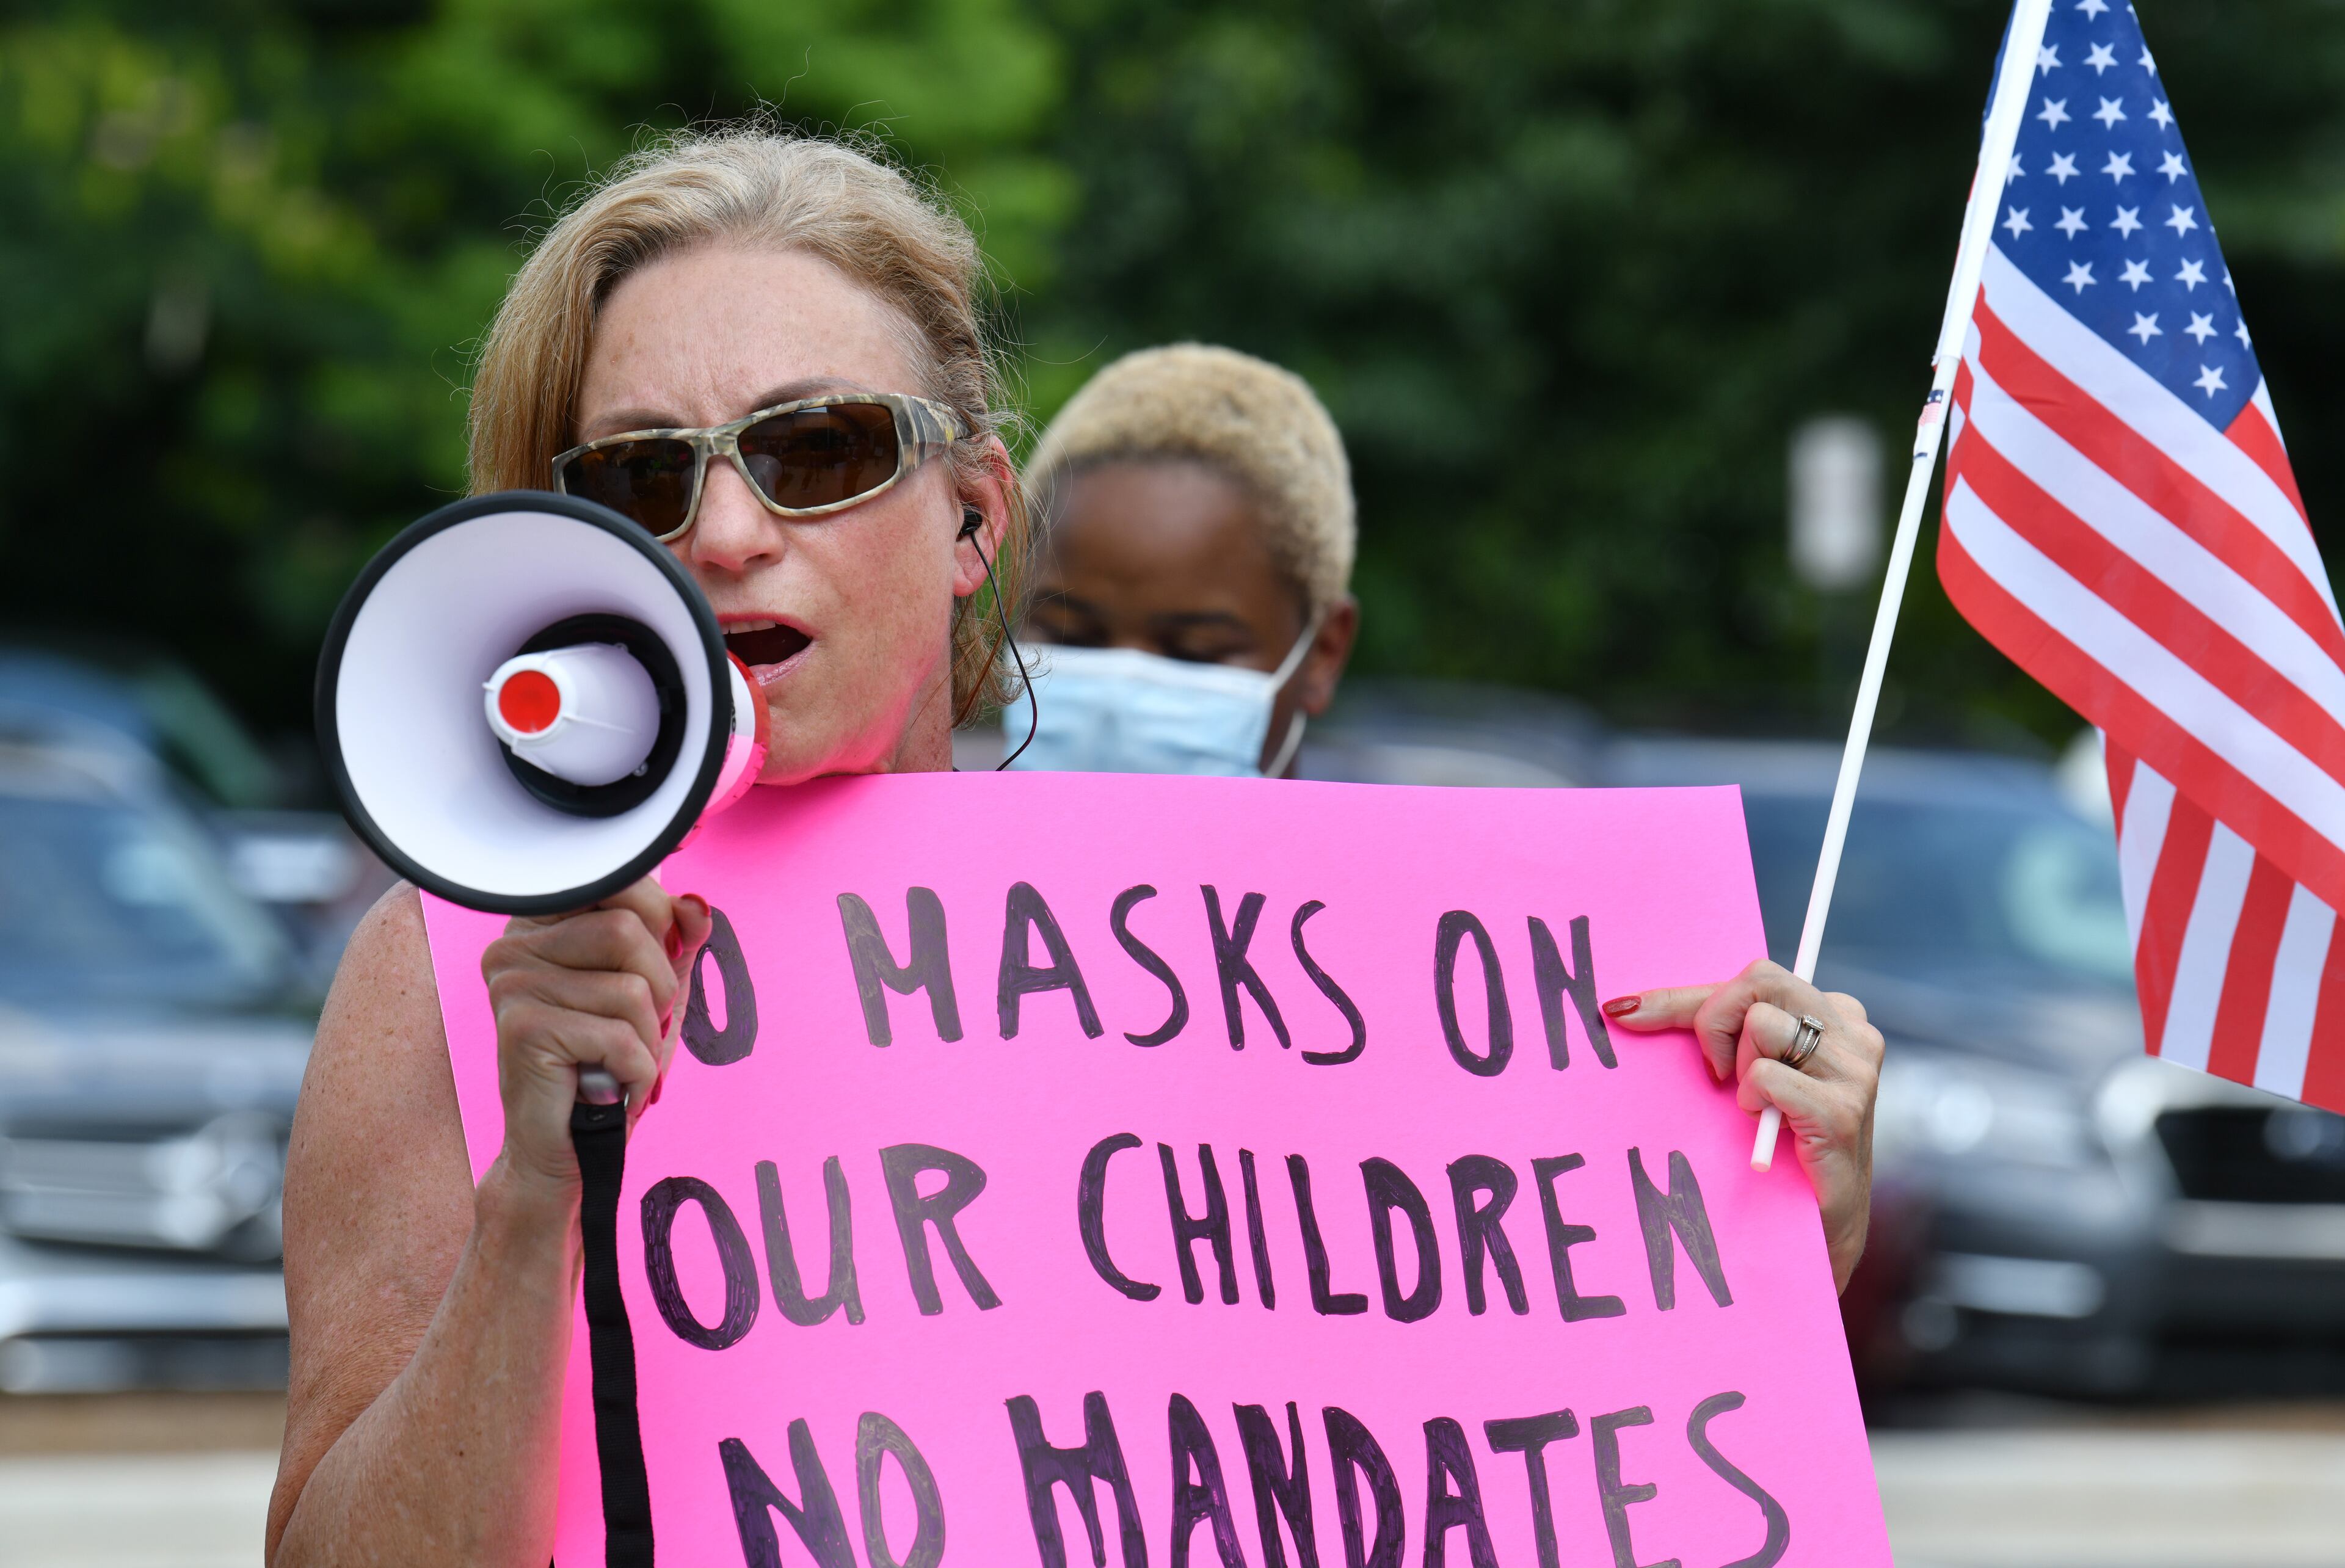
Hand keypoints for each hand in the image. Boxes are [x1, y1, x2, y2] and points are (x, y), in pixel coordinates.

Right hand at [480, 877, 710, 1196]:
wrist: (569, 1148)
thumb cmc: (608, 1064)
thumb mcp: (657, 993)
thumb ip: (678, 942)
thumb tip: (695, 905)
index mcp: (543, 923)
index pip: (620, 883)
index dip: (661, 926)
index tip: (659, 967)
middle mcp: (515, 945)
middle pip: (629, 929)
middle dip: (661, 987)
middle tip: (640, 1028)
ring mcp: (513, 984)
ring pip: (631, 987)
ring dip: (648, 1037)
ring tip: (621, 1061)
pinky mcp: (523, 1029)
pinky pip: (621, 1036)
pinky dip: (637, 1070)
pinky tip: (613, 1085)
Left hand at [1603, 959, 1882, 1292]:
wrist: (1822, 1228)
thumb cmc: (1778, 1145)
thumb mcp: (1749, 1072)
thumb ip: (1717, 1031)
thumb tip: (1624, 1005)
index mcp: (1836, 1013)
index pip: (1755, 976)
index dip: (1685, 995)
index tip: (1626, 1010)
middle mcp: (1855, 1033)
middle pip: (1759, 981)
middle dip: (1713, 1021)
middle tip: (1715, 1074)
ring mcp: (1855, 1072)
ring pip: (1762, 1026)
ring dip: (1740, 1072)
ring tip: (1756, 1107)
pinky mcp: (1843, 1112)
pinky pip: (1768, 1077)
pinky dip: (1752, 1101)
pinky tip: (1765, 1126)